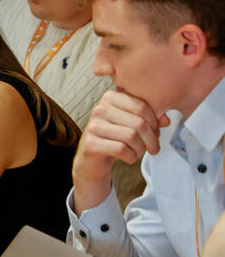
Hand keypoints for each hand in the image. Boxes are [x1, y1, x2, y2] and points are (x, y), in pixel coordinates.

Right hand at [73, 90, 168, 211]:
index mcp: (110, 98)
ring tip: (139, 152)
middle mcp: (99, 109)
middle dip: (151, 139)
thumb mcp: (132, 124)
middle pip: (138, 123)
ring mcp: (93, 126)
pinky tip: (129, 157)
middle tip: (153, 148)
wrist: (93, 158)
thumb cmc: (115, 138)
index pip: (142, 106)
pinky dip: (131, 157)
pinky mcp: (91, 143)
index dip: (155, 123)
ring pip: (131, 136)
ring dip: (141, 149)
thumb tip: (166, 121)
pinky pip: (121, 149)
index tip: (156, 134)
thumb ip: (150, 119)